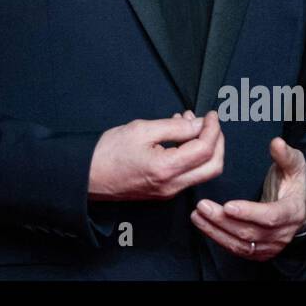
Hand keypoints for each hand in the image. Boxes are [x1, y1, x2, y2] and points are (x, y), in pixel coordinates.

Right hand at [88, 110, 222, 200]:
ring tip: (188, 123)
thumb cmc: (108, 152)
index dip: (212, 129)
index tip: (211, 114)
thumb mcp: (141, 130)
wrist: (88, 176)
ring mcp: (169, 191)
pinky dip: (192, 155)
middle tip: (209, 122)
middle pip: (213, 166)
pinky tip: (179, 137)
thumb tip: (198, 124)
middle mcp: (172, 185)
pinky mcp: (164, 192)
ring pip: (203, 172)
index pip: (205, 149)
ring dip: (205, 147)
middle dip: (218, 142)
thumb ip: (174, 127)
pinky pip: (188, 174)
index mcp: (166, 168)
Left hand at [191, 137, 305, 260]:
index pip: (271, 216)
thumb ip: (285, 155)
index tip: (228, 205)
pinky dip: (218, 238)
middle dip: (224, 221)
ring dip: (216, 231)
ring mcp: (271, 246)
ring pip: (241, 244)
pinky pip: (237, 249)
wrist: (300, 209)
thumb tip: (277, 143)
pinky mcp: (259, 252)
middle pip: (250, 232)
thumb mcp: (295, 166)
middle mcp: (282, 233)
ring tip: (197, 215)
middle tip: (202, 206)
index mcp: (293, 211)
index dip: (250, 212)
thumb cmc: (293, 184)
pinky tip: (204, 225)